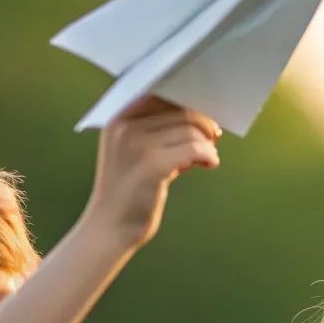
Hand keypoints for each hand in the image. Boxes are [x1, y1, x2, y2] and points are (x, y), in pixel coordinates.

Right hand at [87, 95, 219, 245]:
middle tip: (213, 136)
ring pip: (190, 131)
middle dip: (202, 123)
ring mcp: (138, 145)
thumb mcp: (133, 152)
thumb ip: (157, 131)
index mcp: (118, 118)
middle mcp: (125, 127)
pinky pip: (194, 149)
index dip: (187, 102)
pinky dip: (208, 155)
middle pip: (179, 111)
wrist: (110, 227)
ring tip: (209, 156)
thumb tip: (197, 116)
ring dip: (207, 143)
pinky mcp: (153, 165)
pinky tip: (210, 164)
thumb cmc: (128, 190)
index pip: (161, 94)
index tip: (202, 116)